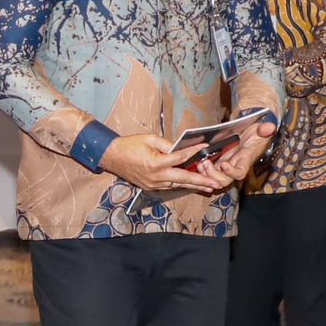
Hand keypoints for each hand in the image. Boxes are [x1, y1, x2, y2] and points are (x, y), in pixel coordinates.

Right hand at [99, 133, 223, 195]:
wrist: (111, 157)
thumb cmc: (129, 145)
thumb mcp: (149, 139)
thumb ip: (167, 144)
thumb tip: (181, 148)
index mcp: (155, 163)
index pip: (179, 158)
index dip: (193, 153)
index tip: (204, 149)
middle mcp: (156, 176)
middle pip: (183, 179)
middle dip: (200, 181)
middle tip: (215, 183)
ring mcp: (153, 184)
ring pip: (177, 186)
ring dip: (193, 186)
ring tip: (208, 187)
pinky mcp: (150, 187)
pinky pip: (169, 187)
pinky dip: (181, 185)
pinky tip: (190, 185)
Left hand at [197, 120, 279, 183]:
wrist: (247, 134)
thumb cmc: (254, 134)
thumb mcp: (260, 130)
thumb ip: (264, 130)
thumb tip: (270, 127)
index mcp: (244, 161)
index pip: (239, 173)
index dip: (231, 172)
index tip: (224, 165)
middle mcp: (234, 168)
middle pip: (224, 181)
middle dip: (213, 174)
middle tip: (205, 162)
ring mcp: (224, 167)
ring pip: (214, 179)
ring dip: (205, 173)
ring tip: (200, 162)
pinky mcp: (216, 163)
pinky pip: (207, 172)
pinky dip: (201, 169)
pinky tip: (197, 160)